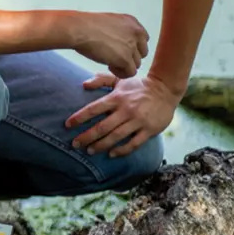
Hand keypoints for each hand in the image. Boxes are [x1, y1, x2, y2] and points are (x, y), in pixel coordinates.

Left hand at [66, 73, 181, 156]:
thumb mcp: (120, 80)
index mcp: (117, 98)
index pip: (94, 109)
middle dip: (86, 137)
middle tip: (75, 144)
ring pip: (115, 137)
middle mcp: (126, 109)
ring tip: (89, 151)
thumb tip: (83, 84)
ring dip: (100, 145)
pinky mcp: (149, 130)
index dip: (79, 117)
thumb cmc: (139, 86)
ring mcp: (138, 120)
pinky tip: (111, 154)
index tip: (67, 125)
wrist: (166, 89)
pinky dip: (121, 150)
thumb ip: (101, 80)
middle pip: (102, 127)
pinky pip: (133, 144)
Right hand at [68, 12, 149, 78]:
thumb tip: (116, 41)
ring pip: (137, 64)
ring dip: (124, 66)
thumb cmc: (87, 25)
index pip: (143, 40)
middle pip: (142, 53)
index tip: (117, 49)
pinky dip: (121, 73)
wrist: (80, 29)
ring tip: (110, 63)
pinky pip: (130, 72)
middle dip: (129, 58)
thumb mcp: (109, 22)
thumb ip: (119, 30)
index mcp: (133, 23)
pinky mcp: (125, 59)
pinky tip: (109, 67)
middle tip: (114, 58)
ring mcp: (132, 46)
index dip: (131, 48)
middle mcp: (136, 33)